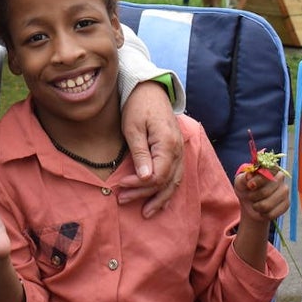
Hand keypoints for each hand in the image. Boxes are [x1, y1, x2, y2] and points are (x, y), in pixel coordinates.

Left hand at [117, 81, 183, 215]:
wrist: (151, 89)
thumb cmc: (138, 105)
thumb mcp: (133, 127)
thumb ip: (140, 153)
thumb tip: (145, 178)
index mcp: (168, 144)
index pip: (157, 176)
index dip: (139, 185)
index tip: (121, 185)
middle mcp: (179, 151)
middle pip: (166, 182)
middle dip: (145, 195)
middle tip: (123, 200)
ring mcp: (180, 151)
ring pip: (174, 183)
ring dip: (159, 198)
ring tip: (146, 212)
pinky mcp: (177, 151)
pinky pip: (176, 176)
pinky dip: (168, 190)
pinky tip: (160, 201)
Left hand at [234, 170, 289, 223]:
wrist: (250, 204)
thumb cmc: (245, 189)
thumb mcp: (240, 182)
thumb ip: (243, 178)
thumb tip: (249, 175)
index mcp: (269, 168)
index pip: (268, 171)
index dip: (259, 180)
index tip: (250, 186)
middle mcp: (280, 177)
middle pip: (266, 191)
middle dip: (254, 196)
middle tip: (250, 196)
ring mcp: (285, 191)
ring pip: (269, 204)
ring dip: (257, 206)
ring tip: (255, 204)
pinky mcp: (286, 203)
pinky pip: (273, 213)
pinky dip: (264, 214)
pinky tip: (262, 210)